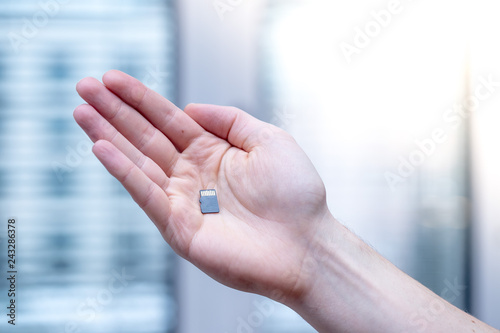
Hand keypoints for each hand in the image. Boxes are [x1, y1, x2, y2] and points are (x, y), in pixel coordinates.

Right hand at [74, 70, 329, 299]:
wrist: (306, 243)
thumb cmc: (295, 193)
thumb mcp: (268, 139)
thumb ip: (230, 120)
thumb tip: (190, 106)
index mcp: (212, 152)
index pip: (168, 119)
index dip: (140, 99)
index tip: (111, 78)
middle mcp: (192, 174)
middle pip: (145, 137)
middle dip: (114, 112)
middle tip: (83, 87)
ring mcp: (183, 200)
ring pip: (138, 162)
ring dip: (108, 136)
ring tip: (81, 112)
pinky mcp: (178, 227)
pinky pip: (146, 194)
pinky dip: (123, 172)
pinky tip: (101, 148)